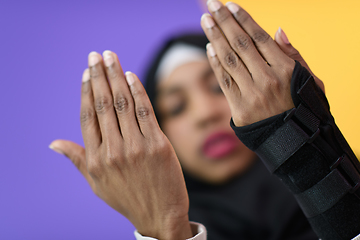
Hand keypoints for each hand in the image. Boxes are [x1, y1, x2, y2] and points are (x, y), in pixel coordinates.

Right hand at [50, 51, 191, 239]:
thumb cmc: (127, 196)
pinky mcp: (158, 145)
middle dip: (100, 76)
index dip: (87, 91)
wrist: (159, 214)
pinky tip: (132, 76)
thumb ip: (78, 159)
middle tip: (97, 55)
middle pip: (103, 105)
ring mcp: (137, 147)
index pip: (88, 116)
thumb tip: (53, 143)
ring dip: (117, 77)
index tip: (87, 72)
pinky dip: (138, 92)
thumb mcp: (96, 182)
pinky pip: (146, 112)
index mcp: (96, 158)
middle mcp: (114, 150)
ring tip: (112, 57)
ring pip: (123, 104)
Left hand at [201, 1, 323, 126]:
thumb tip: (278, 30)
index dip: (243, 20)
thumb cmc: (303, 108)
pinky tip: (209, 47)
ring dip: (215, 37)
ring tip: (205, 20)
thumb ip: (293, 55)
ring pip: (229, 59)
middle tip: (211, 5)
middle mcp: (268, 79)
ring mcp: (252, 94)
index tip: (230, 6)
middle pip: (241, 44)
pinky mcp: (240, 108)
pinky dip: (215, 63)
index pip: (259, 38)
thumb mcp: (309, 80)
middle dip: (224, 22)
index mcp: (286, 69)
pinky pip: (224, 81)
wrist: (295, 142)